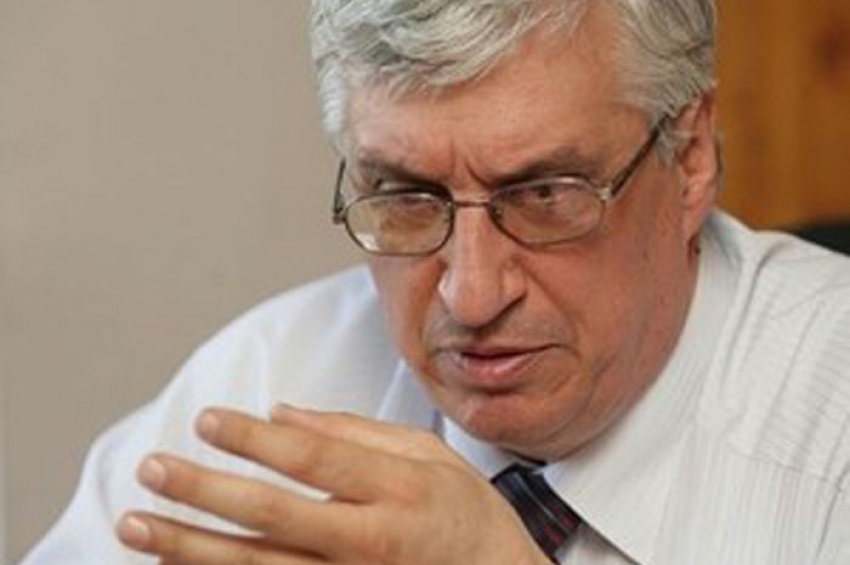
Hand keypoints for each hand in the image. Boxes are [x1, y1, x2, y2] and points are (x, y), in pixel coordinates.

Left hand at [115, 406, 548, 564]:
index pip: (313, 459)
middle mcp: (371, 539)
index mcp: (395, 489)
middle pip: (273, 517)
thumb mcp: (429, 455)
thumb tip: (283, 414)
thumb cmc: (466, 517)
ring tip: (138, 525)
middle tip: (152, 469)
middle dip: (205, 491)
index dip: (254, 440)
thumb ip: (355, 433)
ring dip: (190, 548)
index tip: (208, 420)